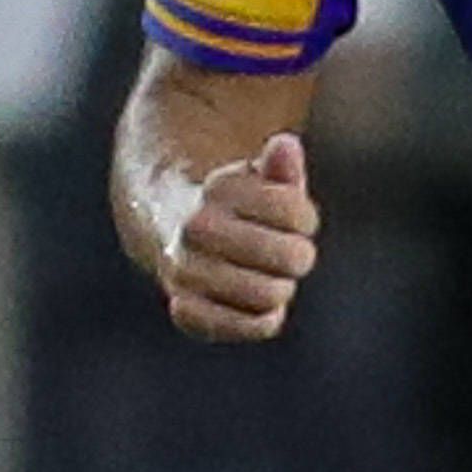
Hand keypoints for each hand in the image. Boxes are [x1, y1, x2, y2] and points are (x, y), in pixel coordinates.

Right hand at [161, 133, 318, 340]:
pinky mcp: (185, 308)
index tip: (292, 218)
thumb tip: (285, 144)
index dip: (304, 218)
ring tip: (269, 277)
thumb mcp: (259, 177)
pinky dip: (262, 320)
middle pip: (292, 258)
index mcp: (219, 189)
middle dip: (298, 255)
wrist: (168, 223)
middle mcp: (196, 228)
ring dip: (281, 288)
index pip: (296, 213)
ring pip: (269, 295)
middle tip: (286, 252)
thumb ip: (280, 166)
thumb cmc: (234, 201)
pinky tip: (259, 305)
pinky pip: (243, 327)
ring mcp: (185, 270)